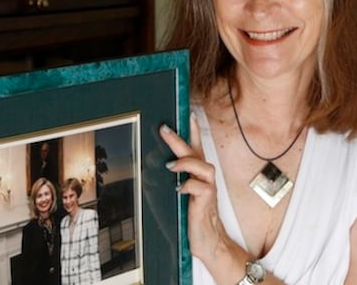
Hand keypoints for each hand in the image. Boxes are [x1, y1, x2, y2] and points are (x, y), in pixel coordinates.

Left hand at [160, 116, 229, 261]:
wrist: (208, 242)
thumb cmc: (192, 219)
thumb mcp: (177, 198)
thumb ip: (169, 184)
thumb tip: (148, 172)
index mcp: (197, 174)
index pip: (196, 147)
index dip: (193, 130)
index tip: (188, 114)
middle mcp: (204, 178)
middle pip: (196, 151)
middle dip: (180, 138)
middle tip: (164, 129)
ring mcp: (207, 189)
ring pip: (204, 166)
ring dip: (186, 162)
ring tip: (171, 165)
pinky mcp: (207, 202)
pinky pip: (201, 187)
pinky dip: (188, 185)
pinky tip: (179, 189)